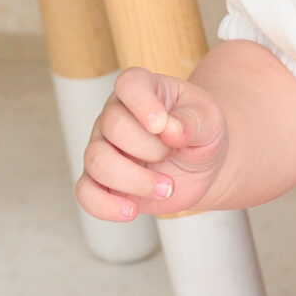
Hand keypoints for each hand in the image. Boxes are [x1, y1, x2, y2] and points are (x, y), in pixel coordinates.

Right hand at [77, 68, 228, 222]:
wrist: (202, 163)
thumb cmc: (200, 131)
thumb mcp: (209, 120)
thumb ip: (192, 121)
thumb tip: (171, 129)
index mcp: (143, 89)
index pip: (129, 84)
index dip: (142, 103)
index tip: (161, 124)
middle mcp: (115, 114)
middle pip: (113, 126)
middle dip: (149, 148)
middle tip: (172, 155)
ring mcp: (104, 147)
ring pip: (97, 161)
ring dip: (135, 181)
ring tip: (167, 188)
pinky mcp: (101, 180)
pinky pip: (86, 193)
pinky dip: (105, 206)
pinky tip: (131, 211)